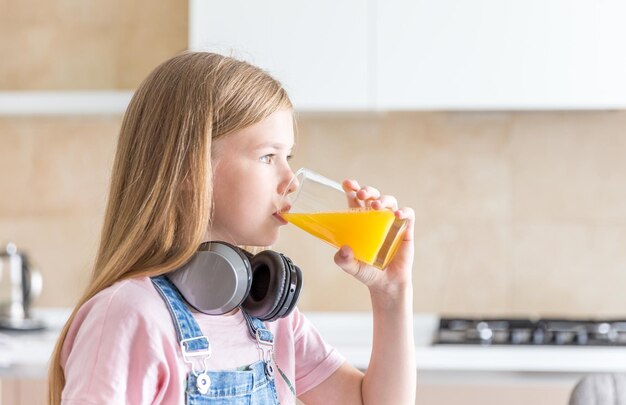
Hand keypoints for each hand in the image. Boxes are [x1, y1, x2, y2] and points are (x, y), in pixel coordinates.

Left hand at [333, 179, 414, 295]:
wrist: (387, 285)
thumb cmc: (368, 272)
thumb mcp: (352, 267)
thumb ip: (344, 260)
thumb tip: (343, 249)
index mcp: (360, 221)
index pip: (356, 199)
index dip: (352, 189)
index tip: (347, 183)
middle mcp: (376, 218)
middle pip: (373, 196)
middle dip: (367, 191)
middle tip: (361, 194)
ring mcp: (392, 222)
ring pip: (390, 201)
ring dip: (383, 199)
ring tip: (376, 206)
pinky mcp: (406, 230)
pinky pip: (408, 215)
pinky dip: (404, 211)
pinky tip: (397, 215)